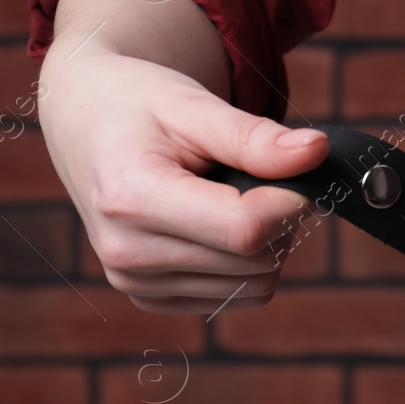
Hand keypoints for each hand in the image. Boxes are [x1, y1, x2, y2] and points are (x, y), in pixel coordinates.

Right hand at [38, 44, 326, 312]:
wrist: (88, 124)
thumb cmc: (141, 106)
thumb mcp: (194, 105)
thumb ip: (254, 137)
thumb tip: (316, 152)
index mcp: (130, 197)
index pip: (245, 229)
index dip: (292, 202)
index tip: (301, 168)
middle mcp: (126, 252)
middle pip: (255, 261)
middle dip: (282, 218)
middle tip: (267, 175)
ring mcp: (134, 282)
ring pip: (254, 285)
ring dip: (269, 242)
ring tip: (236, 194)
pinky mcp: (149, 298)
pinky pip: (237, 296)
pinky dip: (249, 262)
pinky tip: (221, 222)